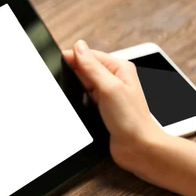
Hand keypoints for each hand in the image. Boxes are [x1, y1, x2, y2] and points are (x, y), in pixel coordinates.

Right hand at [63, 40, 169, 173]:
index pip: (89, 55)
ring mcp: (108, 94)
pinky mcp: (102, 108)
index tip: (57, 62)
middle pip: (85, 68)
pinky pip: (84, 97)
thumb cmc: (131, 120)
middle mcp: (114, 78)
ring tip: (70, 93)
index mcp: (119, 68)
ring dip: (75, 88)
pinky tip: (76, 104)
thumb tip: (78, 47)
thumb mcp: (109, 88)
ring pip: (83, 84)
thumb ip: (92, 67)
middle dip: (73, 74)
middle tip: (62, 81)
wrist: (138, 147)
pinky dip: (78, 100)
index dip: (72, 57)